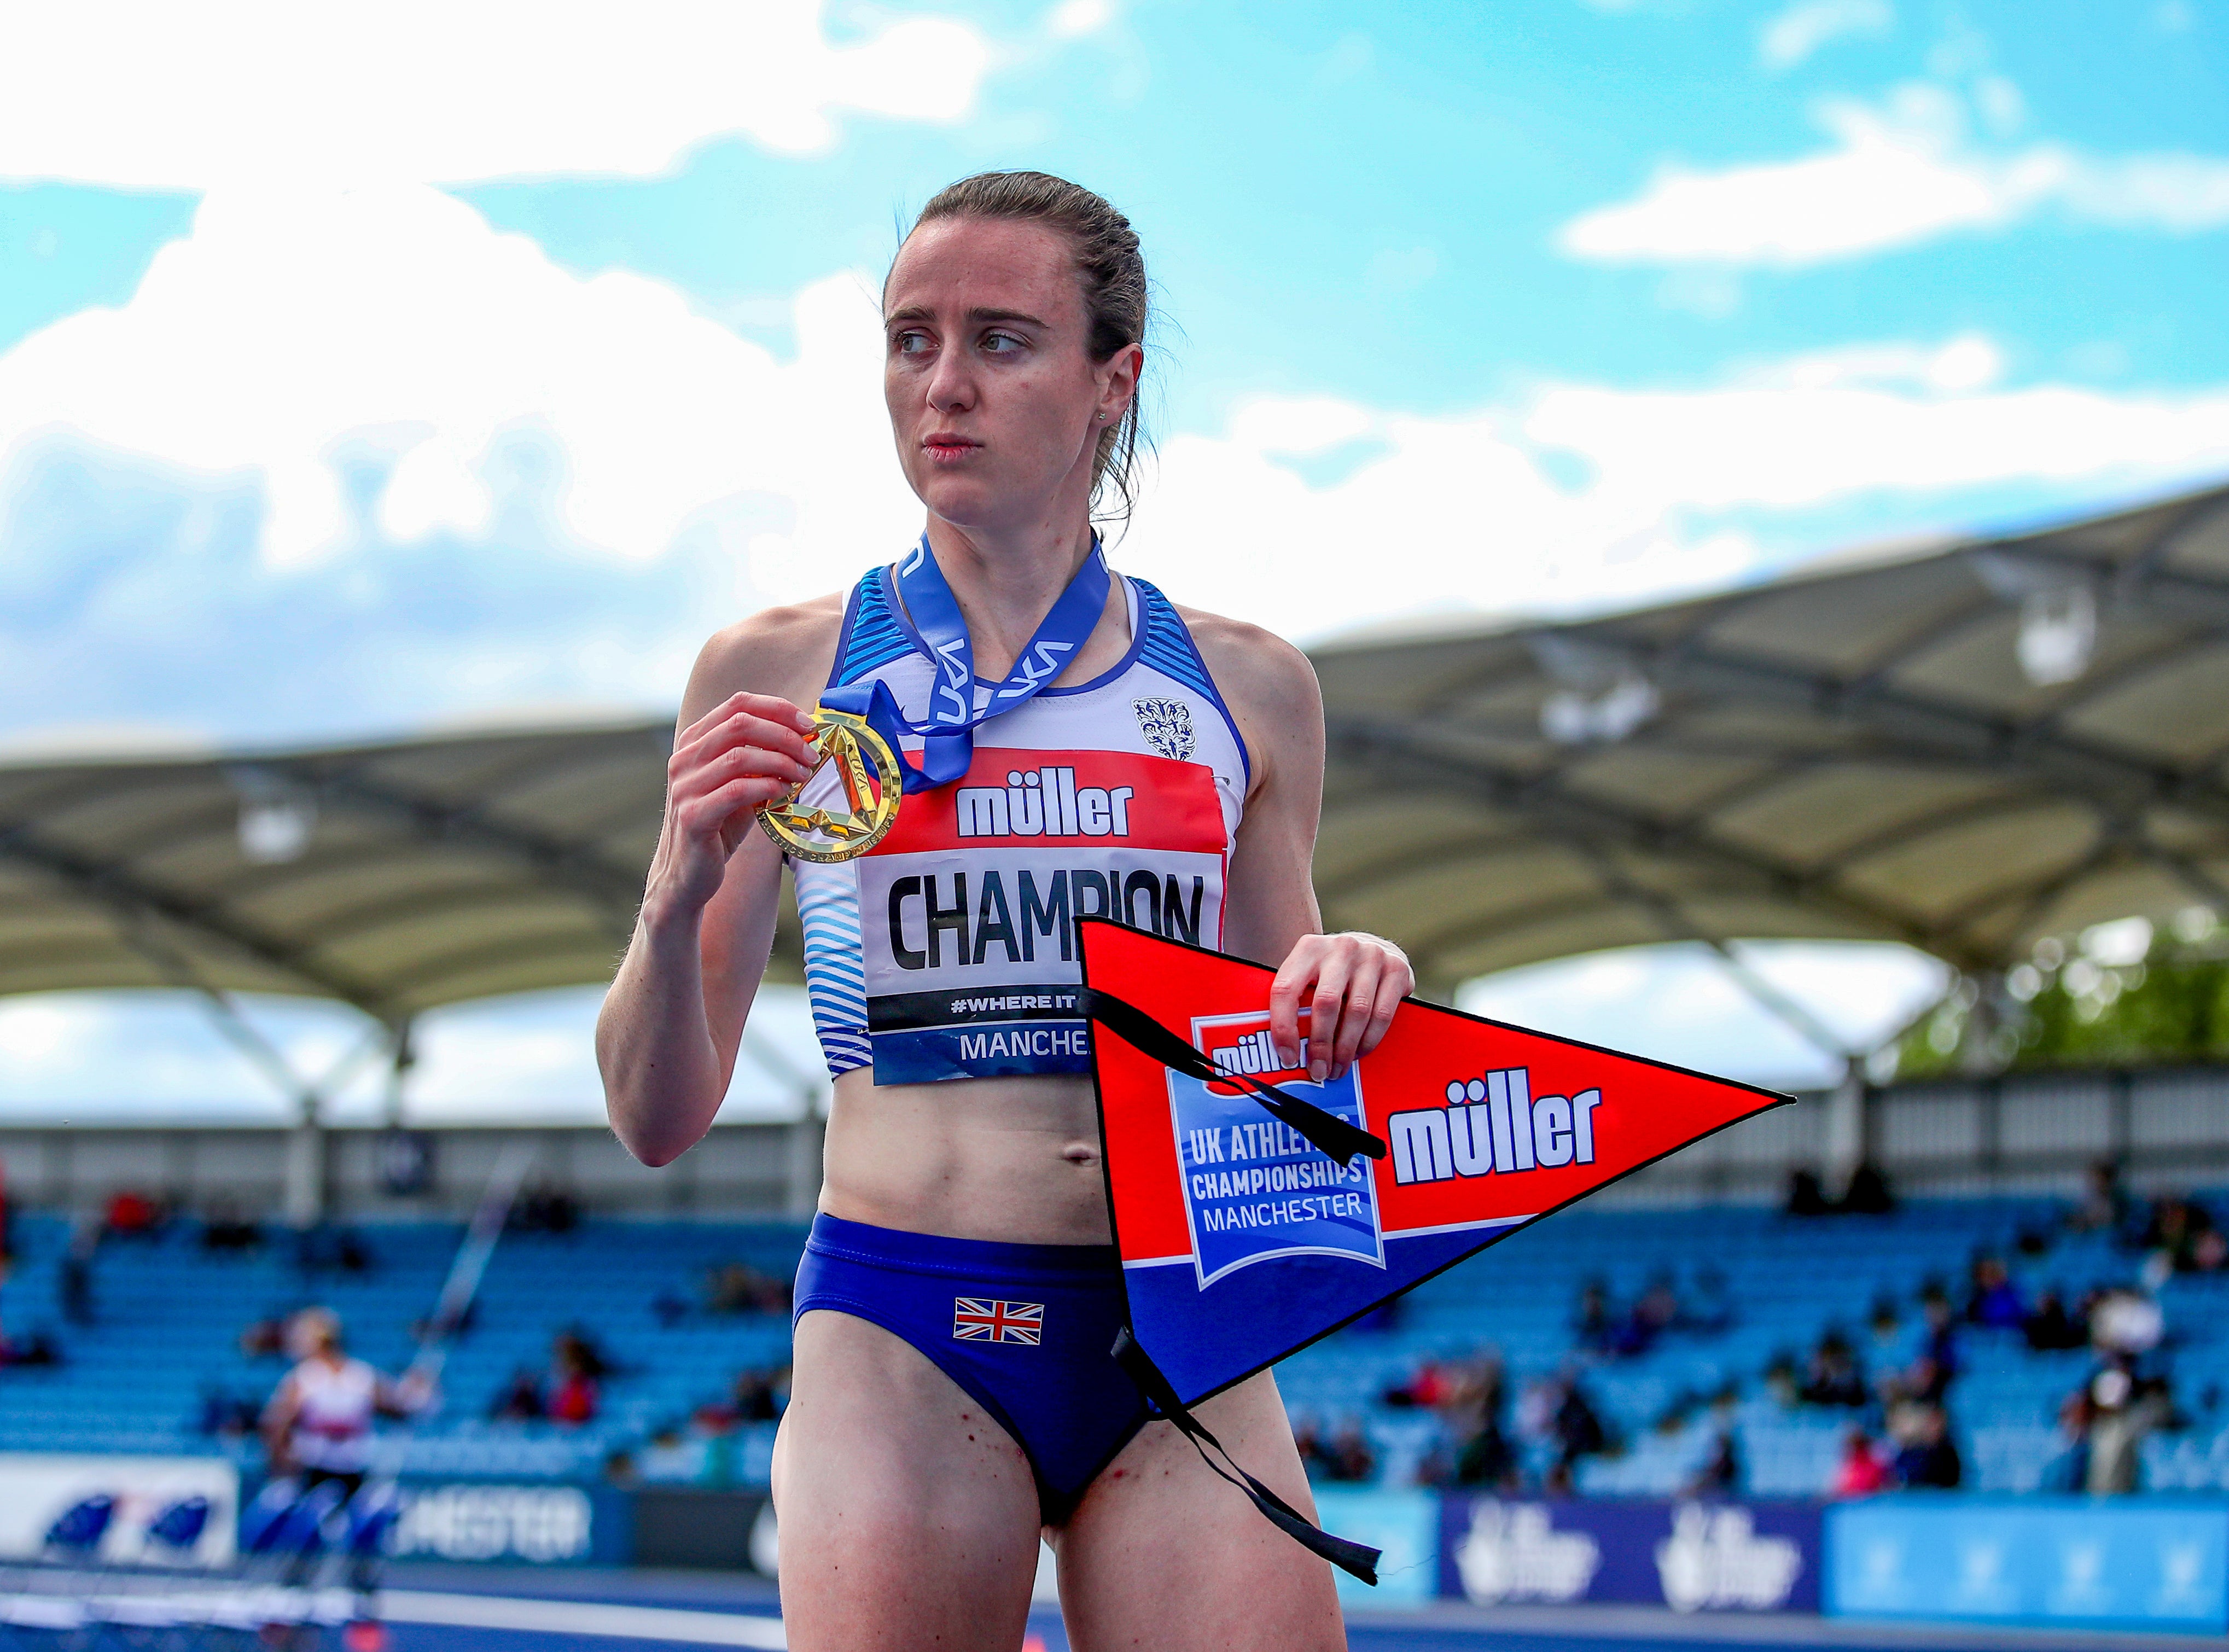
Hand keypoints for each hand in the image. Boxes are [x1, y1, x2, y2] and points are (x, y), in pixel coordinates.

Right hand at [648, 692, 817, 919]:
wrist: (687, 874)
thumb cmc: (719, 826)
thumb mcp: (739, 785)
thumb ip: (760, 760)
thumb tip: (805, 740)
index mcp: (694, 742)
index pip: (737, 704)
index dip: (778, 709)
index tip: (808, 724)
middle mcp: (684, 759)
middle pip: (740, 724)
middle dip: (785, 735)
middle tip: (811, 752)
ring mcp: (684, 787)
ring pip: (739, 756)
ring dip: (781, 762)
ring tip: (803, 774)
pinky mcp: (693, 816)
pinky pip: (736, 791)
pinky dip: (768, 787)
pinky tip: (785, 792)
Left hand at [1268, 932, 1413, 1083]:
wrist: (1374, 946)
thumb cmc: (1333, 971)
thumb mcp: (1310, 973)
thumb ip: (1296, 1001)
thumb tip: (1284, 1052)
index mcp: (1308, 949)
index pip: (1286, 989)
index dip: (1283, 1027)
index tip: (1288, 1058)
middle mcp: (1340, 948)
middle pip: (1326, 1003)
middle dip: (1321, 1045)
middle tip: (1318, 1072)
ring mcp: (1371, 956)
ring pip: (1357, 1012)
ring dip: (1346, 1048)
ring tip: (1338, 1068)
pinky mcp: (1397, 969)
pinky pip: (1382, 1014)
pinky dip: (1369, 1040)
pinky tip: (1358, 1053)